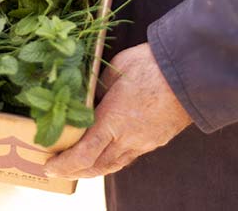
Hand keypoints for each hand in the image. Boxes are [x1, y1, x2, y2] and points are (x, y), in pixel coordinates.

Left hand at [44, 42, 191, 178]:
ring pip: (113, 165)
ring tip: (77, 167)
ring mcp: (144, 142)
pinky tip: (104, 154)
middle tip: (57, 170)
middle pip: (96, 166)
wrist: (188, 72)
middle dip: (74, 172)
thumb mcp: (113, 71)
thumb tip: (86, 97)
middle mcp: (127, 138)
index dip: (64, 165)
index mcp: (112, 120)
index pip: (83, 154)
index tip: (49, 168)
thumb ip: (97, 89)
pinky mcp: (155, 140)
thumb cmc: (147, 65)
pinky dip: (111, 160)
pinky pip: (128, 157)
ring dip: (92, 170)